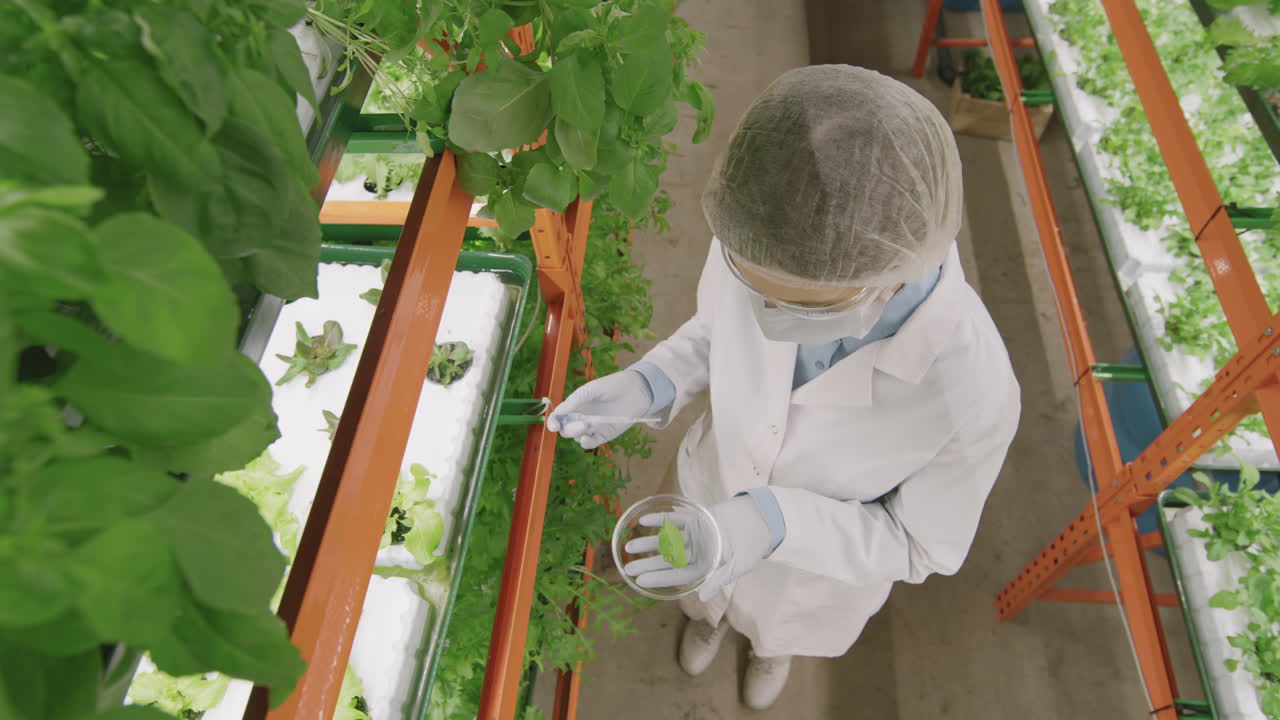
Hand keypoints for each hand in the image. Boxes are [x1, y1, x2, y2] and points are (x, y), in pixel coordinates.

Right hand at [546, 370, 652, 448]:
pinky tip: (587, 438)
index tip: (553, 426)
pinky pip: (590, 442)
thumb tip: (559, 411)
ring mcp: (592, 427)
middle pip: (566, 429)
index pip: (559, 417)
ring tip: (587, 424)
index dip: (553, 422)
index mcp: (575, 406)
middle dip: (569, 428)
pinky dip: (586, 442)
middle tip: (582, 423)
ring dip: (578, 433)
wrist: (636, 391)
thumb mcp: (592, 389)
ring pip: (576, 437)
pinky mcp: (603, 435)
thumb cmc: (613, 386)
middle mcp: (581, 417)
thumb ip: (575, 400)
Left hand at [622, 496, 772, 600]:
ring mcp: (693, 535)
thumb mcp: (737, 566)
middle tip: (627, 568)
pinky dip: (659, 521)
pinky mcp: (695, 519)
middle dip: (648, 564)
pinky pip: (673, 520)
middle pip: (667, 560)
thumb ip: (719, 580)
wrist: (761, 520)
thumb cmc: (751, 547)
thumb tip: (703, 597)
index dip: (658, 578)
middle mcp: (695, 553)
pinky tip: (643, 522)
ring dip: (648, 542)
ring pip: (666, 541)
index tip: (639, 581)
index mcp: (703, 568)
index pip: (676, 575)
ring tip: (628, 547)